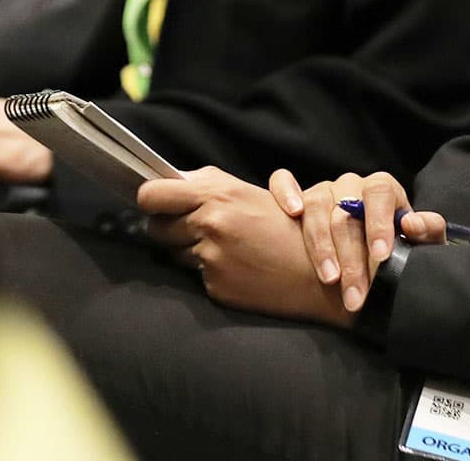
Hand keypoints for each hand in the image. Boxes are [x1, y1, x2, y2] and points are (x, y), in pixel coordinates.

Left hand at [137, 167, 356, 326]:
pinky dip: (210, 274)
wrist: (320, 271)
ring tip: (224, 249)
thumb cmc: (288, 227)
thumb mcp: (250, 194)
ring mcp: (210, 257)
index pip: (152, 195)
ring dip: (188, 252)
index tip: (154, 204)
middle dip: (166, 229)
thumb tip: (172, 183)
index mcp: (217, 194)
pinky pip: (196, 277)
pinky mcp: (215, 285)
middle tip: (188, 230)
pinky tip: (237, 269)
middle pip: (155, 227)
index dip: (150, 200)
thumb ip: (208, 186)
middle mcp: (210, 223)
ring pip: (174, 254)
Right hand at [268, 169, 438, 312]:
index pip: (380, 194)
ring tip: (329, 278)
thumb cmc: (397, 247)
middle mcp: (351, 186)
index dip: (379, 223)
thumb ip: (427, 232)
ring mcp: (323, 190)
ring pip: (316, 205)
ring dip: (320, 244)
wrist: (373, 254)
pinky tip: (292, 213)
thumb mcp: (419, 242)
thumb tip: (413, 224)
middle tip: (355, 295)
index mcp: (382, 189)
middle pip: (346, 212)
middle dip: (352, 258)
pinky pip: (282, 181)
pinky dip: (285, 192)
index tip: (381, 255)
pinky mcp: (298, 196)